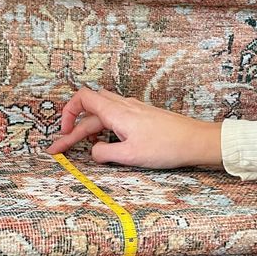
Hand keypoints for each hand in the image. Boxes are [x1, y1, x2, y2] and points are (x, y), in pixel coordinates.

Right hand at [47, 88, 222, 168]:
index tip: (63, 133)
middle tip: (62, 148)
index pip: (82, 99)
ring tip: (83, 144)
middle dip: (74, 128)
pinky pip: (115, 115)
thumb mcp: (130, 156)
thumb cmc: (166, 146)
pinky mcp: (142, 115)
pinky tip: (107, 140)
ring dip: (89, 126)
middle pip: (90, 109)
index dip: (68, 113)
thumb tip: (92, 152)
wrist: (195, 141)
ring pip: (103, 111)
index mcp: (116, 112)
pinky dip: (104, 126)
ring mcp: (133, 109)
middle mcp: (123, 106)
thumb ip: (105, 153)